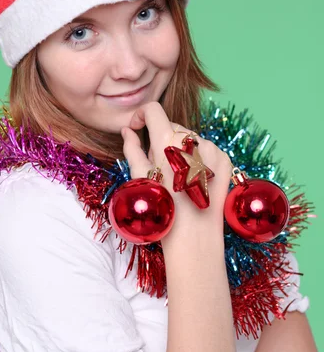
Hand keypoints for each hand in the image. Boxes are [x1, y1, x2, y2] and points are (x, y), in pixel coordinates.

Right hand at [121, 101, 233, 233]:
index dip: (141, 116)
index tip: (136, 128)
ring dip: (179, 149)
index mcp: (167, 140)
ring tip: (176, 177)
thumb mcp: (141, 178)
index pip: (153, 110)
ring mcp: (212, 148)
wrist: (194, 240)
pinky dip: (197, 158)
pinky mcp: (225, 159)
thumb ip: (132, 148)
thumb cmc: (162, 210)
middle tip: (156, 166)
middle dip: (160, 138)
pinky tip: (192, 180)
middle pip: (171, 126)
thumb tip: (126, 131)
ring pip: (189, 138)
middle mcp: (192, 139)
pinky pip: (206, 149)